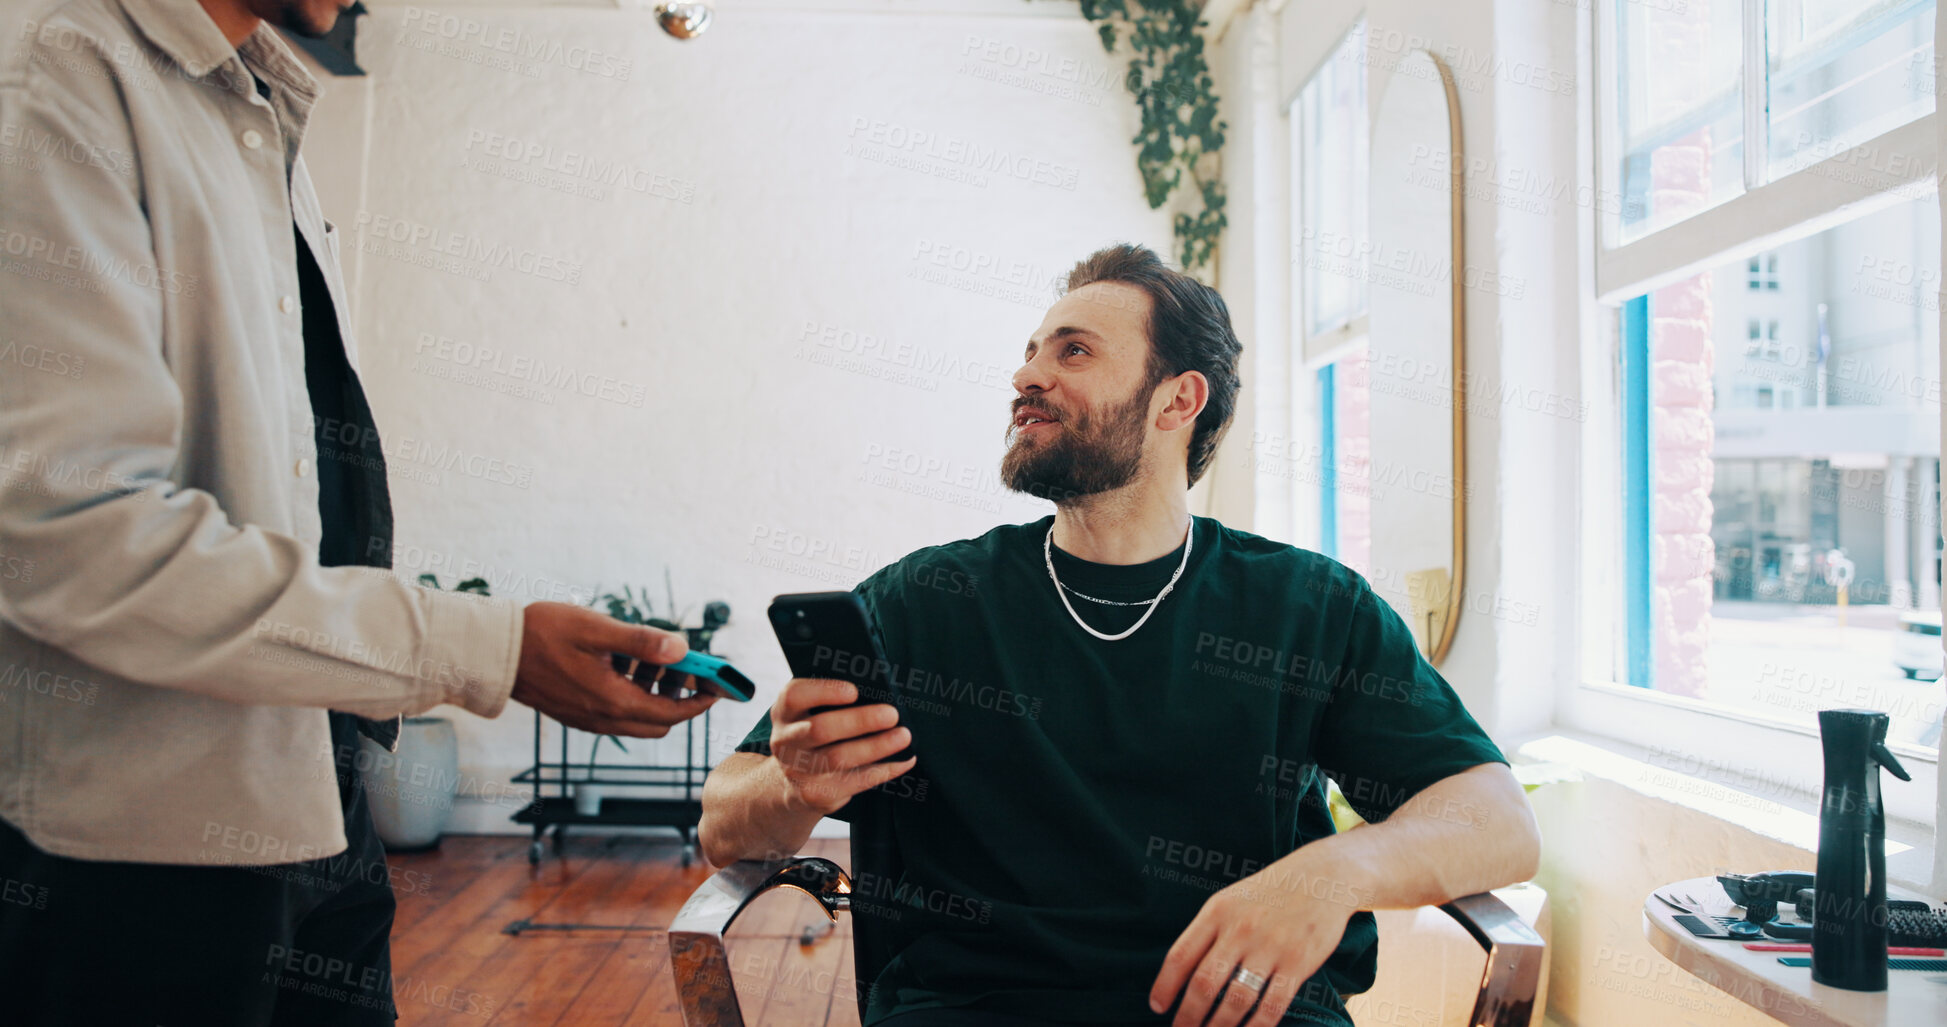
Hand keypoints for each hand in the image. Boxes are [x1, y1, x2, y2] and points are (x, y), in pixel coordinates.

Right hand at [510, 602, 717, 736]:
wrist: (494, 651)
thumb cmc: (541, 634)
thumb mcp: (597, 630)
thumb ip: (642, 641)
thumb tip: (683, 648)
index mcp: (613, 702)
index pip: (673, 713)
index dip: (700, 699)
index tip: (717, 683)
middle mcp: (603, 719)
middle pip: (659, 720)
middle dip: (679, 696)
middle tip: (686, 667)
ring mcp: (588, 719)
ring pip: (637, 717)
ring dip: (653, 692)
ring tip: (652, 657)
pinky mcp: (576, 712)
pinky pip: (615, 710)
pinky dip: (630, 692)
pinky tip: (622, 661)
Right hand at [768, 676, 913, 815]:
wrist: (791, 783)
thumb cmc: (814, 734)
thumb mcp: (810, 713)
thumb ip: (831, 702)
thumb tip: (883, 691)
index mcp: (784, 713)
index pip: (794, 696)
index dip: (823, 691)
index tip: (854, 691)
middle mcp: (785, 742)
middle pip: (820, 729)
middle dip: (859, 721)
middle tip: (892, 714)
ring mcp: (797, 771)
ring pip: (838, 758)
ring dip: (875, 746)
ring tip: (904, 736)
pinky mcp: (815, 795)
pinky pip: (854, 782)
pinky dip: (884, 770)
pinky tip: (904, 761)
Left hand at [1148, 857, 1361, 1026]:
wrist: (1323, 877)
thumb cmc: (1270, 893)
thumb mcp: (1231, 900)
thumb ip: (1208, 932)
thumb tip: (1183, 974)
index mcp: (1217, 912)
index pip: (1180, 955)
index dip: (1165, 986)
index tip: (1157, 1006)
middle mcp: (1240, 930)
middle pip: (1204, 983)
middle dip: (1189, 1016)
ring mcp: (1270, 947)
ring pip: (1235, 1000)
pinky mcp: (1297, 963)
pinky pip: (1271, 1006)